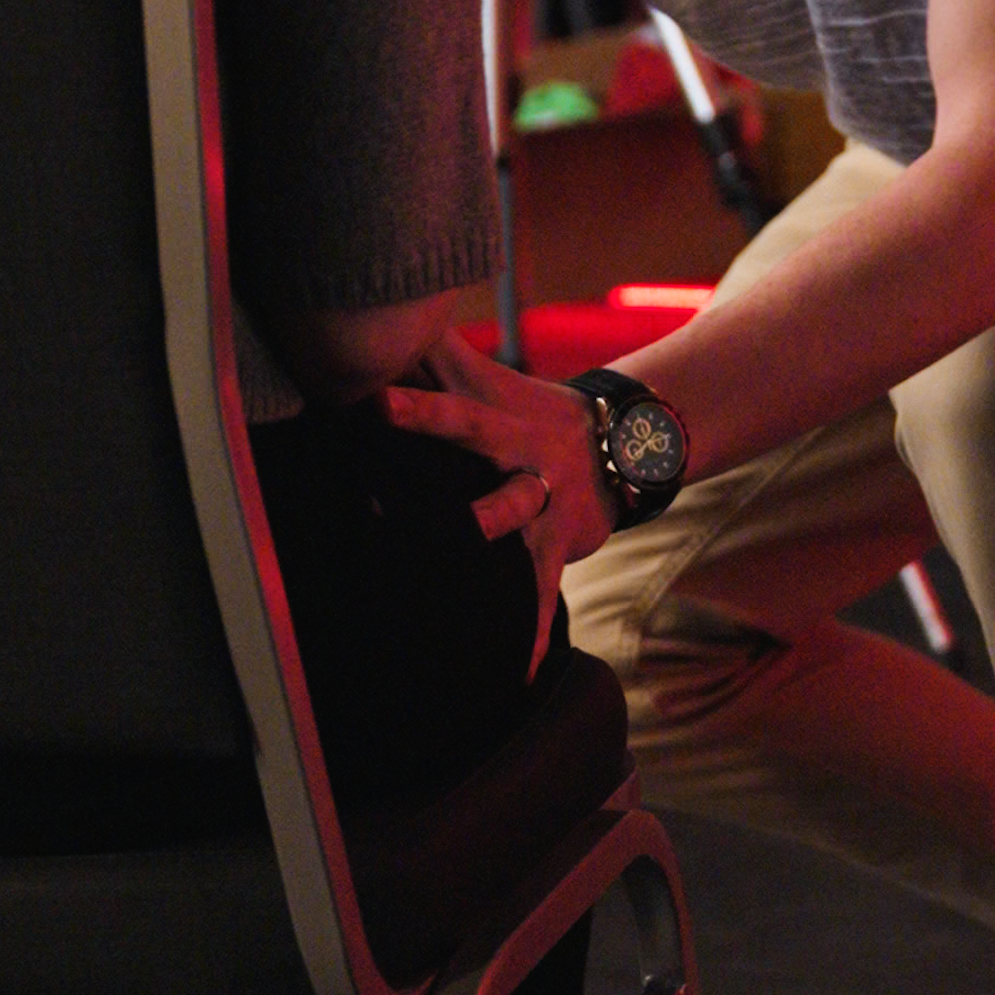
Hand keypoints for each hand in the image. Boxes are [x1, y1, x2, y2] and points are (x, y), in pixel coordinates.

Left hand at [379, 328, 611, 672]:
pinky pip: (542, 595)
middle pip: (471, 428)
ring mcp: (543, 498)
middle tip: (380, 407)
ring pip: (511, 508)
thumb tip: (390, 320)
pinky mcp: (559, 546)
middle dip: (429, 416)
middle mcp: (520, 448)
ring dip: (488, 520)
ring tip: (466, 535)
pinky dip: (533, 636)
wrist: (630, 447)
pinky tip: (520, 675)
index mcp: (498, 412)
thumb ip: (439, 355)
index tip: (364, 378)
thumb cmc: (534, 413)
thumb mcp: (494, 383)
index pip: (445, 387)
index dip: (409, 380)